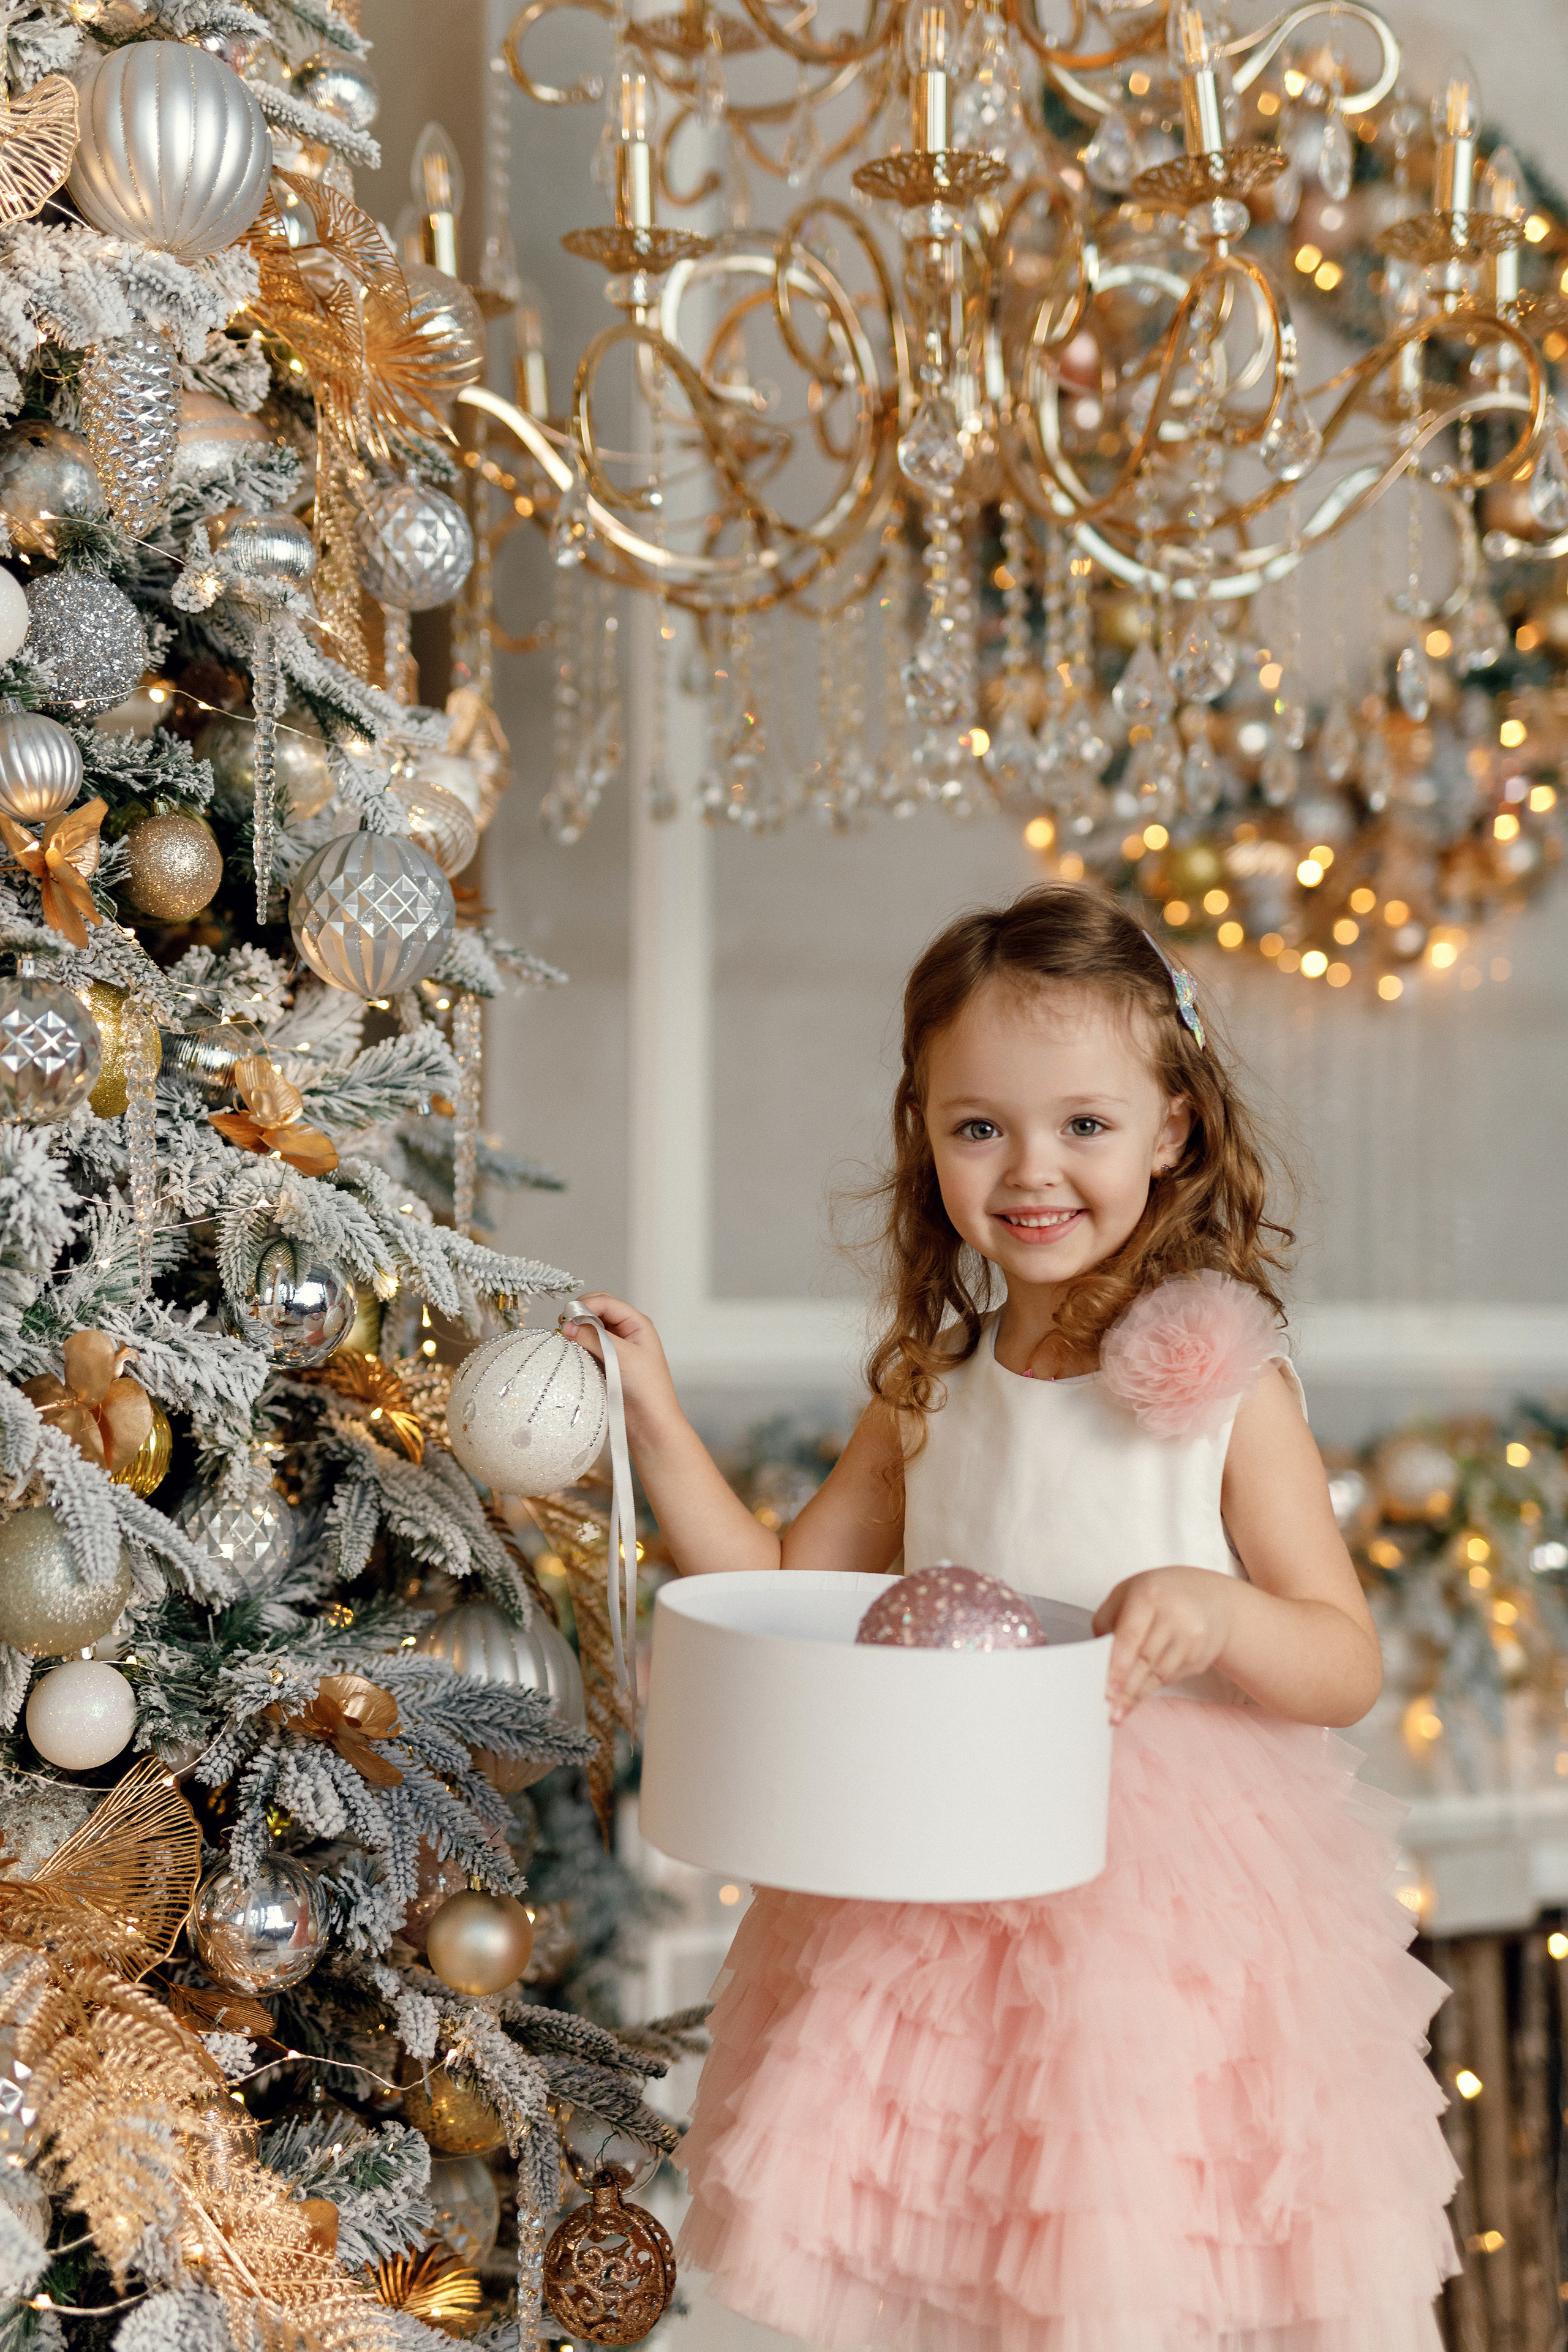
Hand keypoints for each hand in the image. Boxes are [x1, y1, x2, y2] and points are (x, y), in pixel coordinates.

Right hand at [562, 1294, 680, 1443]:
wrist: (649, 1424)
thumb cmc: (647, 1389)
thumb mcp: (622, 1357)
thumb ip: (595, 1338)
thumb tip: (568, 1325)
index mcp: (637, 1324)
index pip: (606, 1302)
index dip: (585, 1305)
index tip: (566, 1317)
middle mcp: (626, 1332)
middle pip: (596, 1311)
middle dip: (578, 1315)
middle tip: (562, 1327)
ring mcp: (614, 1348)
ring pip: (589, 1329)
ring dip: (576, 1331)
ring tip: (564, 1339)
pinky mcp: (605, 1364)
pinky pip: (586, 1347)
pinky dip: (576, 1346)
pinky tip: (569, 1352)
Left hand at [1091, 1566, 1237, 1723]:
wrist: (1211, 1598)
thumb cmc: (1159, 1596)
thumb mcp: (1127, 1593)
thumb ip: (1108, 1622)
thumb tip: (1099, 1660)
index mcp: (1150, 1595)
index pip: (1131, 1636)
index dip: (1118, 1667)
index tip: (1108, 1691)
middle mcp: (1175, 1615)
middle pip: (1145, 1660)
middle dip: (1125, 1690)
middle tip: (1109, 1712)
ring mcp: (1192, 1637)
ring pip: (1159, 1674)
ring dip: (1137, 1695)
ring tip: (1119, 1712)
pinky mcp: (1201, 1656)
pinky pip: (1171, 1677)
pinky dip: (1151, 1689)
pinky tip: (1137, 1698)